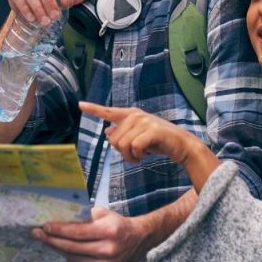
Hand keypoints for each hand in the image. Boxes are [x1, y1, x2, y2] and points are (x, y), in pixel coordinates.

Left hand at [33, 206, 147, 261]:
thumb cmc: (116, 224)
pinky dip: (68, 257)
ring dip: (58, 248)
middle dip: (51, 239)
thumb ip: (83, 215)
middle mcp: (108, 250)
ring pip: (72, 258)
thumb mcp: (102, 214)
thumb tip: (59, 217)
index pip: (78, 232)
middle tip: (37, 233)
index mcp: (110, 231)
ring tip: (47, 239)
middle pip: (72, 247)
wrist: (136, 241)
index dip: (59, 230)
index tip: (44, 226)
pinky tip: (63, 249)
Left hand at [79, 102, 198, 165]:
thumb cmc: (158, 141)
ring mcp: (144, 121)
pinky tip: (147, 155)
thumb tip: (107, 132)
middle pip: (114, 140)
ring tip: (142, 154)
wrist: (182, 145)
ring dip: (131, 156)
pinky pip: (135, 147)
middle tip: (136, 154)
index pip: (108, 112)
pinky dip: (139, 156)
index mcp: (130, 114)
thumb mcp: (138, 137)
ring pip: (123, 145)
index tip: (80, 105)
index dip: (93, 109)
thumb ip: (123, 133)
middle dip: (123, 152)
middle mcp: (135, 115)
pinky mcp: (152, 130)